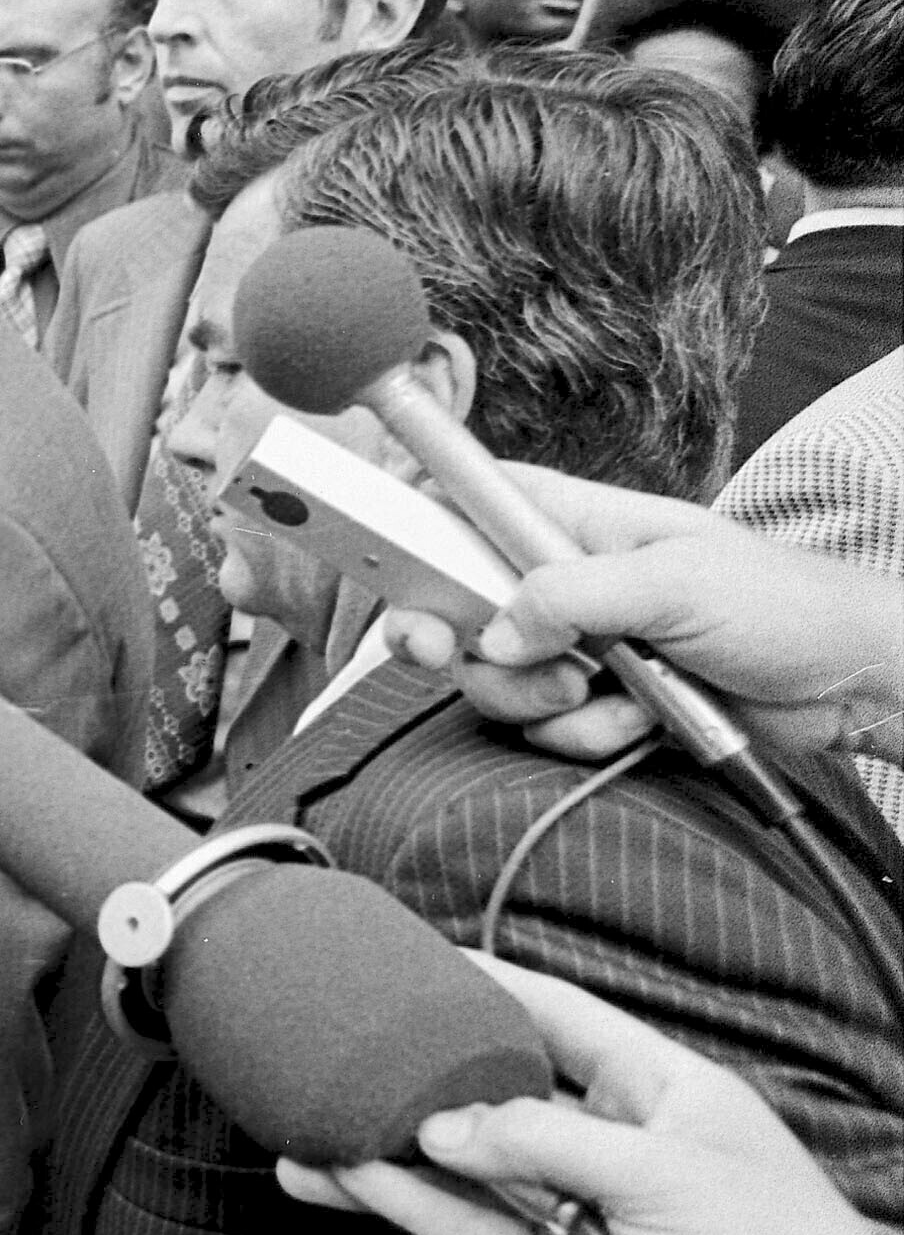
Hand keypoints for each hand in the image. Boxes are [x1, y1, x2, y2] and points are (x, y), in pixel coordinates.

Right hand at [278, 956, 903, 1234]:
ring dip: (386, 1148)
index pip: (550, 1011)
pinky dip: (402, 1206)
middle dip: (412, 1072)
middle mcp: (610, 1142)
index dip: (479, 980)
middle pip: (491, 1089)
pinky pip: (465, 1229)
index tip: (405, 957)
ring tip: (305, 1123)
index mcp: (657, 1086)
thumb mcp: (661, 1173)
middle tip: (330, 1049)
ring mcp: (578, 1212)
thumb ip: (539, 1140)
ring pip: (462, 1166)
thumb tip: (439, 1127)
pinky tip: (345, 1182)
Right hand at [379, 462, 903, 762]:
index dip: (419, 512)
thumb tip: (497, 629)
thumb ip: (571, 596)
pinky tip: (637, 722)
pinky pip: (546, 728)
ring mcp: (580, 644)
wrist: (849, 686)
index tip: (386, 544)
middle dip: (455, 638)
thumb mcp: (675, 583)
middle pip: (459, 603)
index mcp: (579, 525)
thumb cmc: (784, 606)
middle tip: (447, 651)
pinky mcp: (599, 702)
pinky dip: (585, 735)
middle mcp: (566, 582)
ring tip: (602, 690)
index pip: (474, 498)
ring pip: (497, 677)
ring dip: (537, 699)